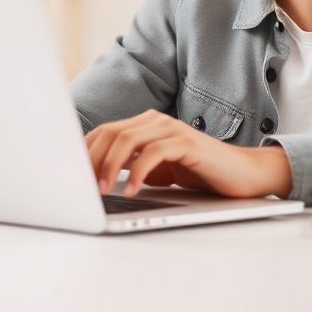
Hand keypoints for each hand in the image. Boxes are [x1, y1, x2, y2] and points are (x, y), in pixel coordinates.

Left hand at [84, 109, 292, 198]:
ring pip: (128, 139)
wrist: (242, 174)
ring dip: (109, 165)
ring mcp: (172, 129)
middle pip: (111, 132)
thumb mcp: (158, 170)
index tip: (69, 173)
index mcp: (146, 125)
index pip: (105, 131)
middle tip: (80, 184)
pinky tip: (130, 190)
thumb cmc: (199, 174)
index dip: (84, 151)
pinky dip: (137, 172)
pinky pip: (154, 153)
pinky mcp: (187, 144)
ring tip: (100, 189)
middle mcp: (156, 121)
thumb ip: (133, 165)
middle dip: (91, 158)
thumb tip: (97, 177)